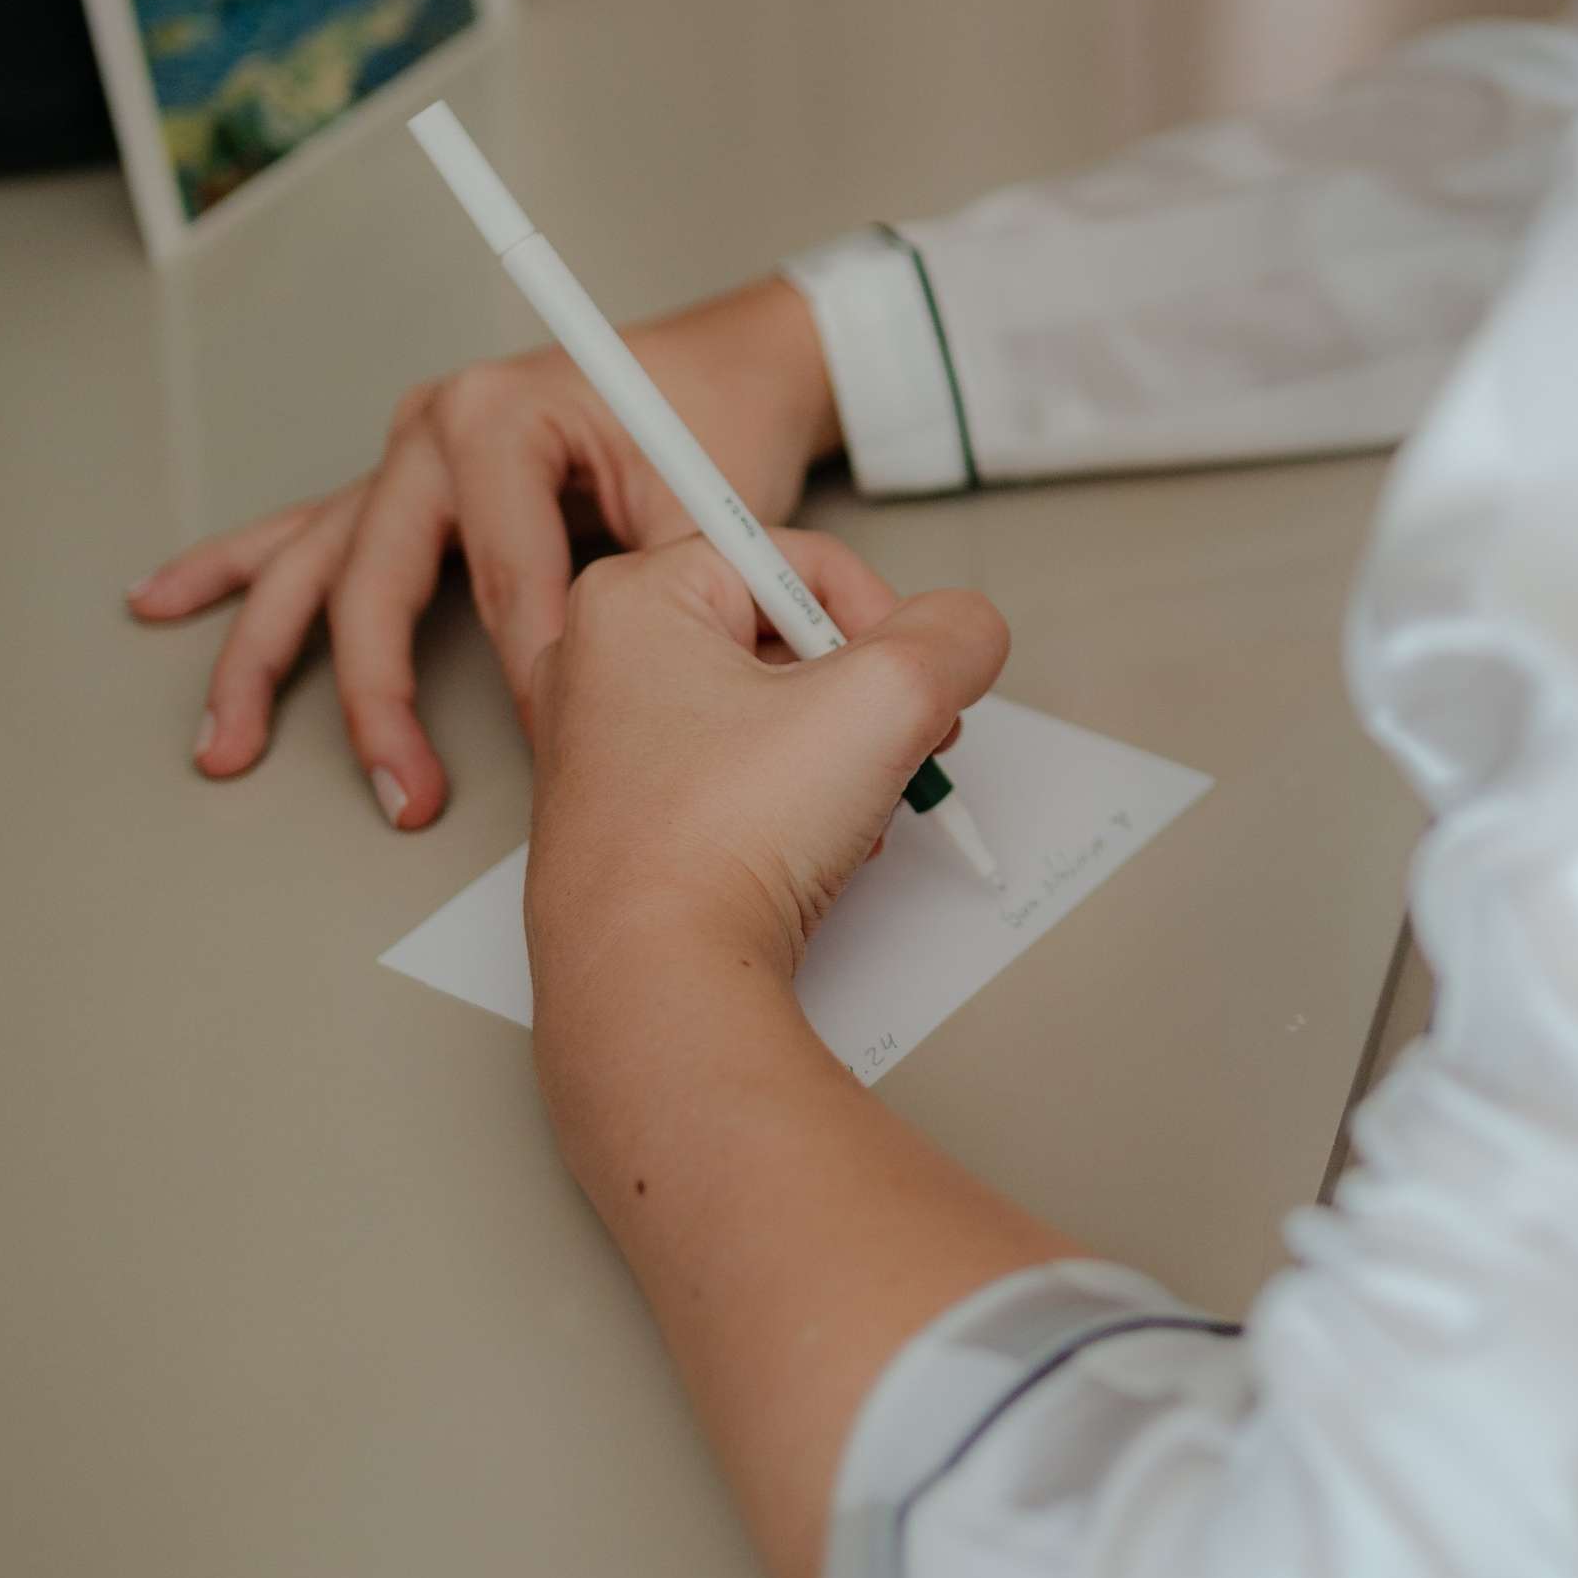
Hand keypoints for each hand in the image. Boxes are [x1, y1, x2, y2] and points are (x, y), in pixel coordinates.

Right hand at [127, 272, 843, 827]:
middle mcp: (436, 426)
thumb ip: (663, 593)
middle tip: (398, 787)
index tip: (556, 746)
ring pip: (315, 565)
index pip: (505, 577)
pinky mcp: (405, 484)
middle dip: (376, 696)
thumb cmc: (716, 418)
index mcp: (504, 415)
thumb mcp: (708, 503)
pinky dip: (239, 569)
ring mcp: (410, 455)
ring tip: (223, 738)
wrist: (729, 365)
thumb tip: (625, 685)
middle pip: (376, 579)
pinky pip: (311, 534)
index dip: (535, 673)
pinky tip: (169, 599)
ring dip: (258, 654)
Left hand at [521, 530, 1052, 1577]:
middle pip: (779, 644)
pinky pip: (757, 814)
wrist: (650, 1034)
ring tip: (865, 831)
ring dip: (840, 770)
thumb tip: (981, 632)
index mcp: (628, 617)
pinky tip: (831, 885)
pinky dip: (807, 833)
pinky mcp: (642, 886)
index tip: (895, 660)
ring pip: (773, 737)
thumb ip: (953, 641)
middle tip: (896, 755)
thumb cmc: (733, 865)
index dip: (860, 599)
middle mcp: (596, 696)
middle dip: (862, 696)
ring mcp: (614, 798)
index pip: (775, 543)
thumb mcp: (879, 706)